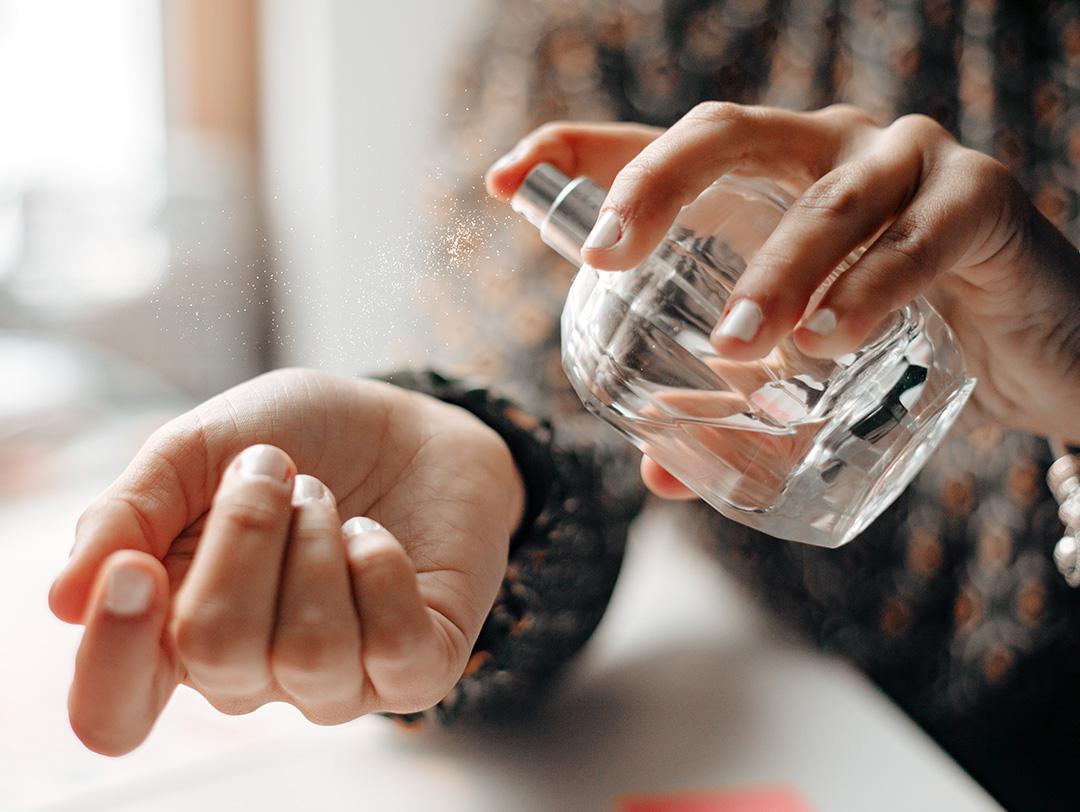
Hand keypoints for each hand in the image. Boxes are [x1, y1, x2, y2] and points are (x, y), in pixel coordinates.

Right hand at [49, 369, 523, 754]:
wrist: (407, 425)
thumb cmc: (300, 439)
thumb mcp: (201, 445)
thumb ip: (131, 510)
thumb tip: (64, 599)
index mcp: (175, 630)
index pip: (113, 710)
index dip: (112, 654)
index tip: (138, 566)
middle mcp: (249, 673)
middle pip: (216, 649)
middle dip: (248, 531)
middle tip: (275, 468)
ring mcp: (333, 680)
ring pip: (308, 648)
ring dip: (319, 540)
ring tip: (327, 497)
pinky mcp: (414, 669)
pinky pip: (393, 646)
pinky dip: (381, 565)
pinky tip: (376, 534)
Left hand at [486, 105, 1079, 495]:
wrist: (1039, 349)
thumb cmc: (904, 343)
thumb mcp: (802, 370)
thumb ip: (731, 413)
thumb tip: (656, 470)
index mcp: (772, 178)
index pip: (665, 146)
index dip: (583, 149)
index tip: (508, 178)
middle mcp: (830, 149)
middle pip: (727, 133)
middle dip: (654, 185)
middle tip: (608, 256)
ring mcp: (909, 165)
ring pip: (824, 199)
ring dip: (772, 274)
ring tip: (737, 349)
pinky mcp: (983, 201)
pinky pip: (918, 239)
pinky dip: (870, 291)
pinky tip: (830, 340)